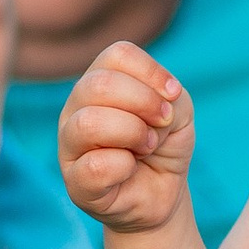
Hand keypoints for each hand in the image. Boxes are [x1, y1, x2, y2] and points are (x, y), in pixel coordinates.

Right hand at [60, 40, 197, 234]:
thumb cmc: (164, 145)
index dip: (152, 73)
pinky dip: (125, 166)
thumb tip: (158, 102)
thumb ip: (170, 96)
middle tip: (161, 126)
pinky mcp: (75, 182)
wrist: (162, 193)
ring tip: (147, 147)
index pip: (117, 55)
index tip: (172, 97)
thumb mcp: (179, 112)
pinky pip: (96, 166)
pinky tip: (130, 170)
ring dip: (134, 134)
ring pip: (90, 123)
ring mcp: (69, 144)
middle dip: (145, 103)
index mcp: (98, 82)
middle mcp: (76, 108)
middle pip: (100, 84)